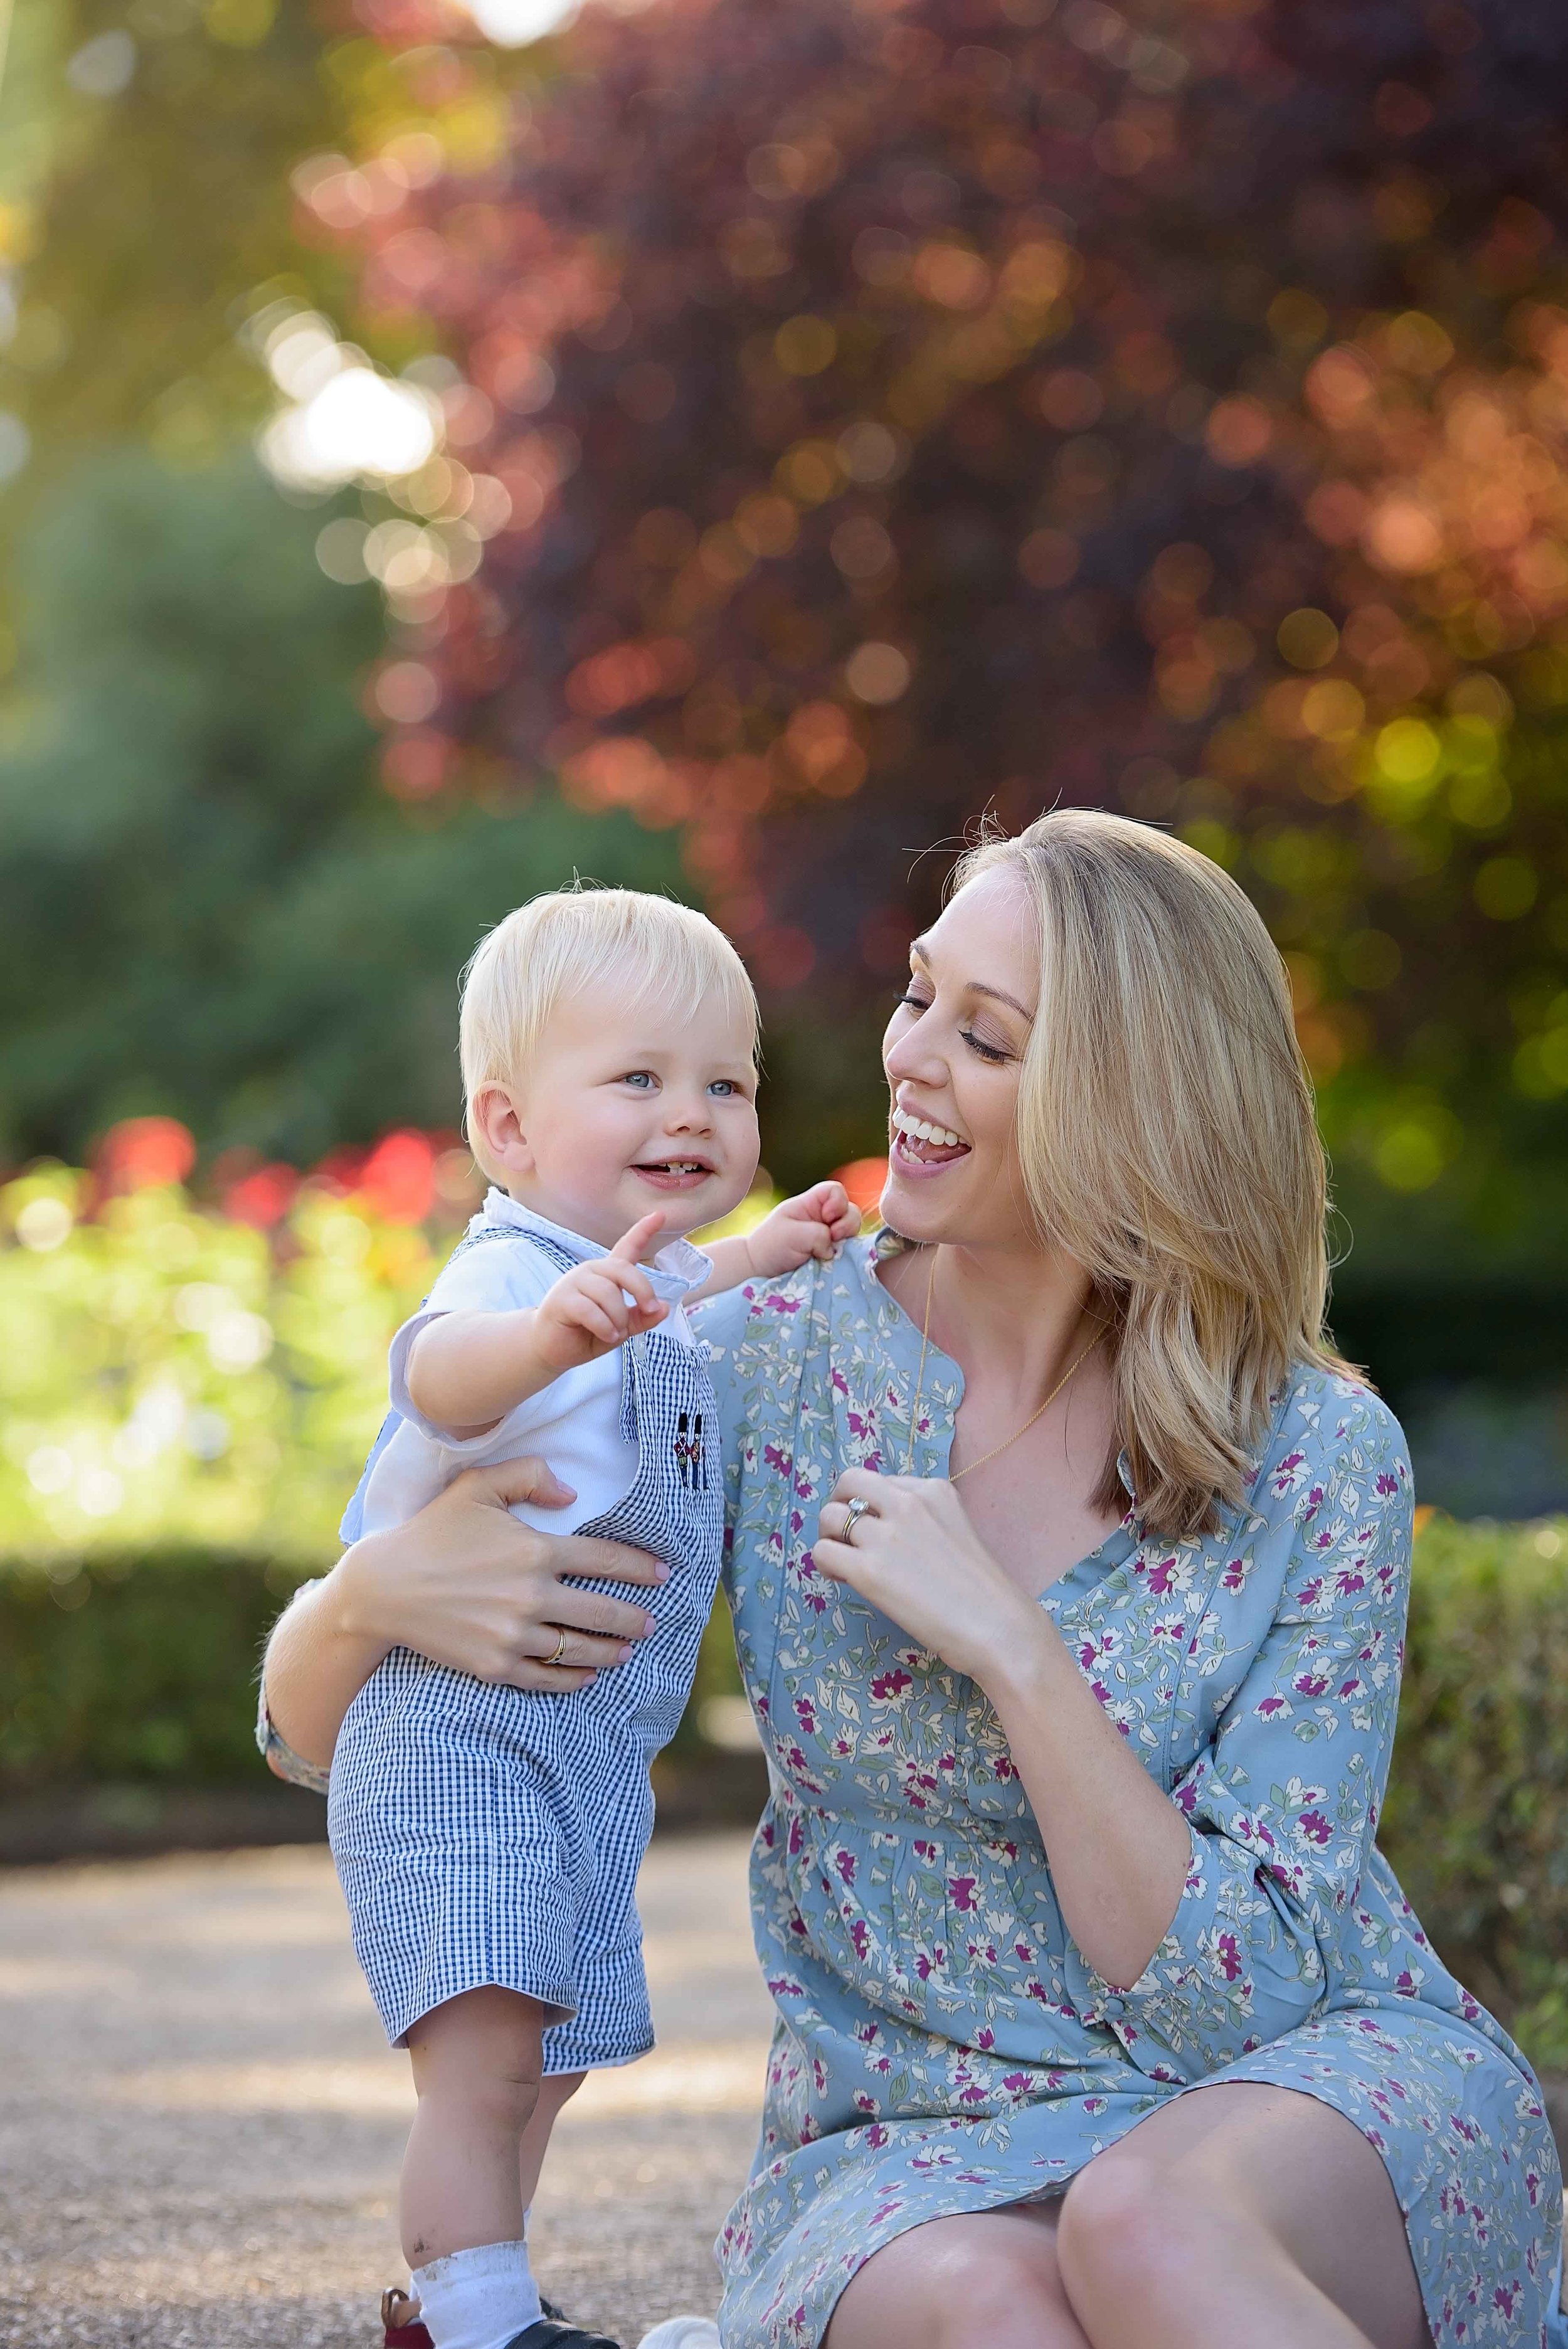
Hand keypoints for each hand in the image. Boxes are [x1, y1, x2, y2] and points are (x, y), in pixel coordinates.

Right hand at [340, 1453, 669, 1690]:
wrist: (383, 1587)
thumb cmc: (432, 1532)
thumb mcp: (476, 1486)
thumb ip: (529, 1475)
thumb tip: (573, 1495)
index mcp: (535, 1550)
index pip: (606, 1560)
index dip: (641, 1568)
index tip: (663, 1574)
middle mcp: (532, 1595)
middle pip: (603, 1611)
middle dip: (635, 1618)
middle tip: (652, 1622)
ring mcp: (515, 1635)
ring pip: (580, 1648)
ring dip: (611, 1651)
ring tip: (628, 1652)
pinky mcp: (496, 1665)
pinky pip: (548, 1677)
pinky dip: (574, 1678)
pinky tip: (588, 1675)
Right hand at [533, 1211, 669, 1369]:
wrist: (552, 1349)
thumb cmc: (587, 1333)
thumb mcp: (621, 1327)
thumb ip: (641, 1318)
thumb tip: (664, 1308)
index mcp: (607, 1274)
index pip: (626, 1247)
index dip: (643, 1231)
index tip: (660, 1215)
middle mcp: (590, 1271)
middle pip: (623, 1269)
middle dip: (642, 1290)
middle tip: (650, 1310)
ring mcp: (573, 1283)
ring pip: (608, 1293)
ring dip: (619, 1319)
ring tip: (615, 1333)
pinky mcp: (561, 1299)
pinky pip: (590, 1310)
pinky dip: (604, 1327)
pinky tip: (607, 1336)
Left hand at [743, 1181, 861, 1278]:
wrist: (761, 1271)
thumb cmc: (771, 1246)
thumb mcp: (792, 1234)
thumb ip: (818, 1234)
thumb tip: (833, 1248)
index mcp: (811, 1205)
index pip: (835, 1191)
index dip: (838, 1201)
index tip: (826, 1218)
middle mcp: (823, 1219)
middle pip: (850, 1211)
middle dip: (847, 1224)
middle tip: (834, 1237)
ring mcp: (829, 1238)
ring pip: (852, 1233)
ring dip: (847, 1240)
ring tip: (831, 1252)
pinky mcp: (832, 1255)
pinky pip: (849, 1251)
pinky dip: (846, 1255)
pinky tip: (835, 1261)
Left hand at [813, 1468, 1042, 1686]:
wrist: (999, 1628)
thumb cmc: (985, 1593)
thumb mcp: (956, 1532)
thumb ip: (923, 1522)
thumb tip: (885, 1532)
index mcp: (934, 1489)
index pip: (882, 1482)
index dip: (872, 1505)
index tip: (878, 1530)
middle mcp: (908, 1502)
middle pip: (849, 1482)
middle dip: (840, 1505)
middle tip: (845, 1535)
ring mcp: (887, 1535)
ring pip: (829, 1516)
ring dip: (830, 1537)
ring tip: (844, 1563)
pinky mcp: (870, 1570)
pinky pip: (823, 1552)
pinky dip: (825, 1564)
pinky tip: (843, 1580)